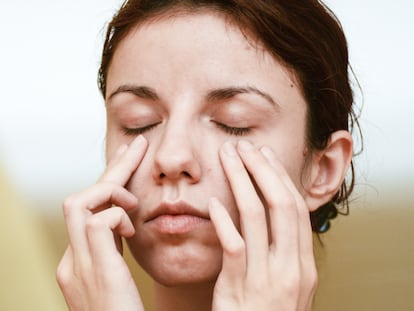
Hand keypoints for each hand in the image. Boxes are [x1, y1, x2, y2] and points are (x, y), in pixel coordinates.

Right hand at [56, 135, 147, 310]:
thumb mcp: (118, 280)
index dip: (108, 182)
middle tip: (138, 146)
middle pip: (81, 198)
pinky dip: (118, 215)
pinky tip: (134, 227)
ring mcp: (78, 267)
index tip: (130, 157)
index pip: (86, 210)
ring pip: (80, 202)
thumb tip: (128, 225)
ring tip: (136, 203)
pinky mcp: (95, 272)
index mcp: (78, 262)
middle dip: (112, 169)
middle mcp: (71, 261)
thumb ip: (116, 252)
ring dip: (112, 191)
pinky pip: (98, 222)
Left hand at [209, 140, 316, 310]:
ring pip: (257, 218)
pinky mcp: (239, 290)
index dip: (280, 179)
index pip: (296, 209)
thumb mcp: (283, 285)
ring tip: (228, 158)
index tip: (265, 156)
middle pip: (281, 205)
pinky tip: (212, 204)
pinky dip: (224, 221)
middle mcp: (290, 269)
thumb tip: (268, 215)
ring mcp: (266, 279)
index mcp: (303, 265)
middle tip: (246, 146)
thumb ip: (279, 252)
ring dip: (242, 182)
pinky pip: (234, 247)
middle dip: (263, 171)